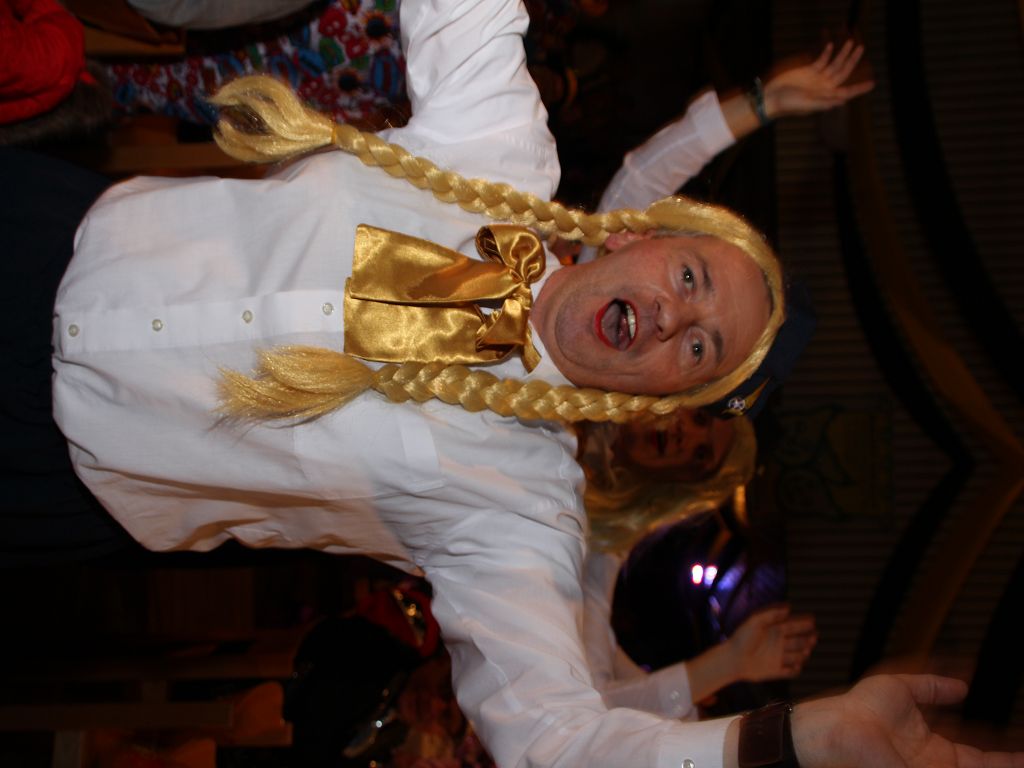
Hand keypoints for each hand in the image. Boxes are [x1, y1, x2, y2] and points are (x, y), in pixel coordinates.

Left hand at [727, 603, 816, 681]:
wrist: (733, 659)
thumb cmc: (742, 638)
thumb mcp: (755, 621)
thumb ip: (771, 614)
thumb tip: (789, 607)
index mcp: (774, 630)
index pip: (792, 626)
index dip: (803, 623)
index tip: (812, 620)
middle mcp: (778, 644)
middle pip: (798, 641)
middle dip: (807, 639)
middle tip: (813, 637)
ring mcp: (778, 657)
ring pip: (797, 656)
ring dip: (803, 653)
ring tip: (806, 650)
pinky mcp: (775, 671)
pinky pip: (790, 672)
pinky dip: (795, 670)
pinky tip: (797, 666)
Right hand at [763, 40, 874, 118]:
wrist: (773, 97)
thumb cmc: (789, 105)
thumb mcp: (808, 105)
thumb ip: (825, 103)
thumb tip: (843, 101)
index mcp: (826, 97)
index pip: (847, 92)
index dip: (859, 89)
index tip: (872, 84)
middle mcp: (824, 87)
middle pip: (843, 73)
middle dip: (853, 61)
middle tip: (861, 49)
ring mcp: (817, 78)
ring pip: (834, 64)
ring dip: (842, 54)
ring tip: (851, 43)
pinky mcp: (809, 70)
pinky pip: (821, 60)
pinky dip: (826, 53)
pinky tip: (830, 46)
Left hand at [791, 675, 1023, 766]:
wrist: (838, 727)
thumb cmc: (859, 709)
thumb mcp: (902, 689)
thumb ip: (932, 688)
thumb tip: (963, 685)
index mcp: (934, 748)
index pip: (980, 757)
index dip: (1005, 756)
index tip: (1023, 752)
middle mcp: (935, 765)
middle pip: (984, 767)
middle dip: (1009, 762)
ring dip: (1001, 764)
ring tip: (1022, 758)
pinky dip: (986, 764)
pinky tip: (1006, 760)